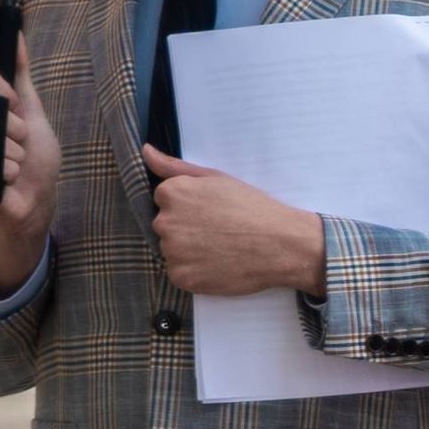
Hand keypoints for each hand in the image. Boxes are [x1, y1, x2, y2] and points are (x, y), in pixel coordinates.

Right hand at [0, 51, 59, 290]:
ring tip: (10, 165)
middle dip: (14, 130)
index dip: (7, 94)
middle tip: (17, 146)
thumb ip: (20, 76)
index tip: (18, 110)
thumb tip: (16, 36)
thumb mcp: (32, 113)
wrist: (33, 202)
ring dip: (10, 153)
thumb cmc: (32, 160)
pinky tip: (0, 179)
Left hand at [141, 146, 326, 297]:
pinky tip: (218, 264)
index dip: (190, 206)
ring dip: (190, 251)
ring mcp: (172, 252)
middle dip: (187, 228)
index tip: (212, 211)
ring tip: (221, 248)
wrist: (283, 244)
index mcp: (172, 193)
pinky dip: (196, 272)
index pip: (165, 200)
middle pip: (167, 225)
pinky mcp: (181, 277)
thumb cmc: (253, 207)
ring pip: (173, 250)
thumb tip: (145, 151)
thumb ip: (174, 166)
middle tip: (219, 230)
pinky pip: (180, 273)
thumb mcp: (216, 178)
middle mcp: (165, 222)